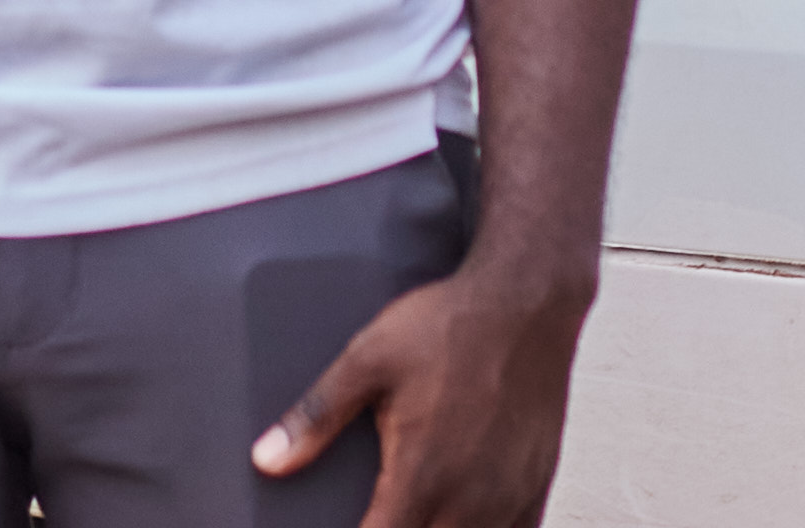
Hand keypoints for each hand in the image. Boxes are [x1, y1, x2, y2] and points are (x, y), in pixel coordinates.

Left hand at [255, 252, 592, 527]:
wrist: (527, 299)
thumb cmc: (451, 325)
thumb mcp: (368, 360)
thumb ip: (316, 417)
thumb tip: (268, 458)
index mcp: (422, 475)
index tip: (349, 526)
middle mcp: (470, 499)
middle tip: (380, 514)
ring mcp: (509, 497)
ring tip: (416, 514)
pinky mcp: (536, 485)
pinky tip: (465, 519)